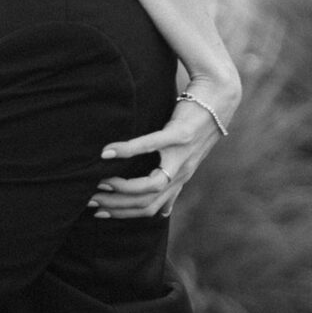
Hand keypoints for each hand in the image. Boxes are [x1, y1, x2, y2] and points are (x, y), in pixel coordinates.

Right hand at [90, 85, 234, 221]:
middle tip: (91, 200)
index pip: (150, 209)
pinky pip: (150, 146)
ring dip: (122, 188)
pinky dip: (126, 150)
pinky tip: (107, 152)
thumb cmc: (197, 124)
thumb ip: (175, 185)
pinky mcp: (180, 134)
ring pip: (152, 185)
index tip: (100, 212)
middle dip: (116, 206)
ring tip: (100, 182)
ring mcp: (181, 155)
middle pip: (147, 202)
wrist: (220, 97)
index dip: (123, 215)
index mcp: (180, 179)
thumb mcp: (187, 159)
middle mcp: (181, 172)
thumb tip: (164, 213)